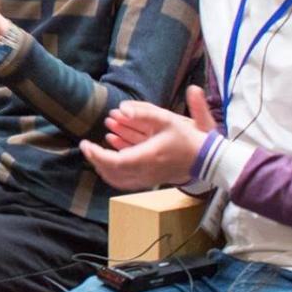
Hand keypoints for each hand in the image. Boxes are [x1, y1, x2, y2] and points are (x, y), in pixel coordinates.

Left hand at [80, 86, 213, 190]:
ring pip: (116, 180)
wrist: (206, 159)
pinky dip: (112, 173)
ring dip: (102, 167)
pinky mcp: (150, 182)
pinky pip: (124, 182)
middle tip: (87, 147)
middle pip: (111, 172)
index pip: (114, 162)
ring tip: (95, 153)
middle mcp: (145, 172)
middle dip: (95, 159)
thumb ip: (143, 112)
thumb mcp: (166, 118)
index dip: (96, 154)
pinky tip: (108, 162)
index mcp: (147, 157)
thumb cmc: (186, 137)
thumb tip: (122, 108)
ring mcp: (147, 179)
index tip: (85, 143)